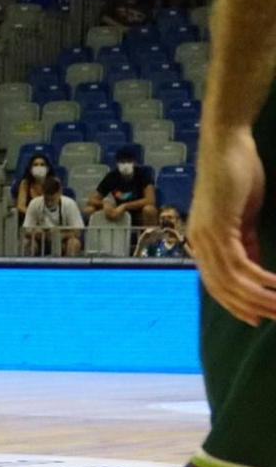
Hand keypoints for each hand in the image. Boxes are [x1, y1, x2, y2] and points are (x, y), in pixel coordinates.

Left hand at [192, 128, 275, 324]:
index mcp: (202, 241)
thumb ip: (246, 242)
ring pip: (230, 280)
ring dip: (257, 297)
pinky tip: (275, 285)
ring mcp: (205, 235)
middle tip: (272, 319)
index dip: (233, 303)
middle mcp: (199, 242)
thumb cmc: (236, 178)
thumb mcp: (242, 217)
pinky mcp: (217, 226)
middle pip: (220, 288)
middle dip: (247, 307)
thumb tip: (254, 268)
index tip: (254, 319)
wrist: (227, 146)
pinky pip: (237, 262)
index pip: (214, 283)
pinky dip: (257, 277)